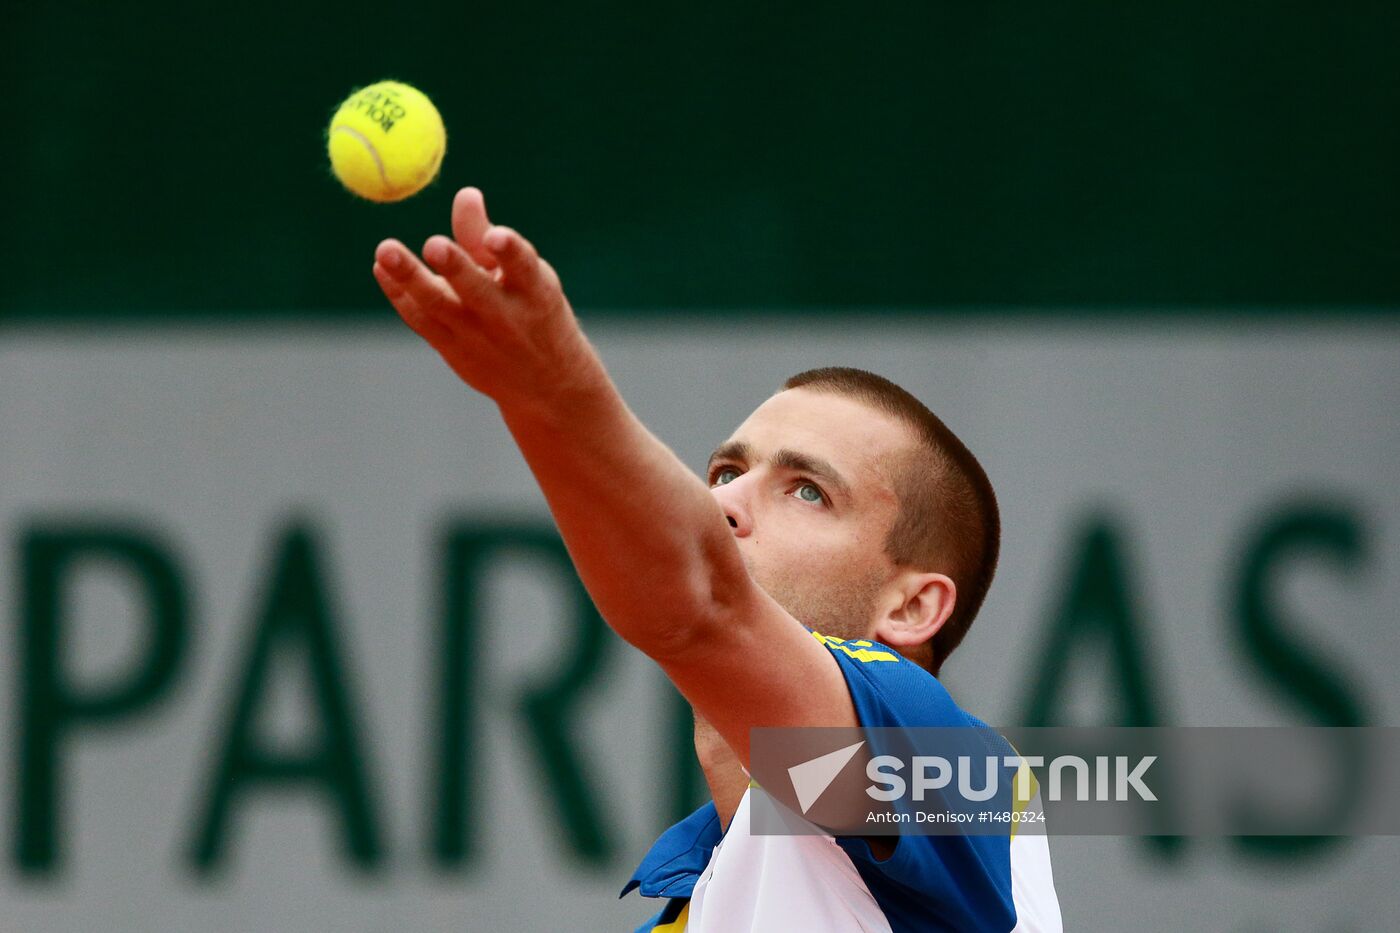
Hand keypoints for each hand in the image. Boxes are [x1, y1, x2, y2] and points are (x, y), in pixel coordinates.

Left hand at [372, 187, 602, 413]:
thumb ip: (487, 238)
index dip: (510, 250)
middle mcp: (506, 316)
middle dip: (456, 268)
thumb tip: (465, 193)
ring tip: (385, 250)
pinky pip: (420, 319)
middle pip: (476, 290)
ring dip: (410, 278)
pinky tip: (381, 268)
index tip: (496, 237)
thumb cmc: (533, 311)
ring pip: (439, 306)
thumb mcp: (526, 277)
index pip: (523, 267)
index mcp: (535, 291)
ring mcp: (477, 337)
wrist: (545, 383)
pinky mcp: (452, 350)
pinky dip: (398, 294)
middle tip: (434, 244)